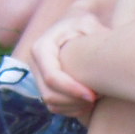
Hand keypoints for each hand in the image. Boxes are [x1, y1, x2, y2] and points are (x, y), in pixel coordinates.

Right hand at [31, 0, 112, 115]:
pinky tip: (88, 103)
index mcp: (42, 48)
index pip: (52, 77)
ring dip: (74, 107)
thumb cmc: (83, 25)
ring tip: (95, 99)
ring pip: (51, 104)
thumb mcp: (88, 23)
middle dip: (74, 101)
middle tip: (97, 98)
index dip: (71, 90)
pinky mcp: (45, 87)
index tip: (92, 95)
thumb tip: (99, 55)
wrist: (75, 28)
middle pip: (49, 95)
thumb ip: (93, 36)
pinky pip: (55, 107)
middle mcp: (36, 65)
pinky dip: (71, 110)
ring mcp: (38, 77)